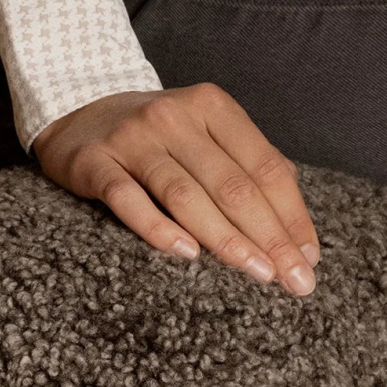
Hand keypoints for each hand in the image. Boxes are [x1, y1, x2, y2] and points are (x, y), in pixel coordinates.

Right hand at [32, 84, 319, 294]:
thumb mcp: (206, 133)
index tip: (309, 257)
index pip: (265, 166)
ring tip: (257, 274)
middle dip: (270, 236)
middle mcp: (175, 116)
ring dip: (226, 238)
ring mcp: (133, 138)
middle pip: (232, 184)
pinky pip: (128, 199)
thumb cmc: (158, 136)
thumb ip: (249, 166)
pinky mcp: (94, 162)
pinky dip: (158, 228)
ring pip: (186, 194)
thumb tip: (298, 228)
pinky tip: (187, 255)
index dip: (292, 214)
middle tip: (294, 280)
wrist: (77, 113)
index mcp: (213, 107)